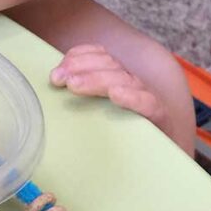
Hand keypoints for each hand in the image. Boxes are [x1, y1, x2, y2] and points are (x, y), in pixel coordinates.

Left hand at [50, 44, 168, 134]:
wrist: (159, 155)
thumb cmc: (122, 129)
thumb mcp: (96, 110)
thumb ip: (78, 98)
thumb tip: (50, 91)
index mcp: (116, 76)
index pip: (99, 55)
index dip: (77, 57)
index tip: (56, 72)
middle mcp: (130, 82)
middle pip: (108, 64)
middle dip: (80, 68)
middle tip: (58, 80)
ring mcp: (145, 96)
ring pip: (123, 79)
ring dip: (96, 79)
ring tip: (75, 85)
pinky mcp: (158, 115)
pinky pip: (147, 103)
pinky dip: (132, 97)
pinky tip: (115, 95)